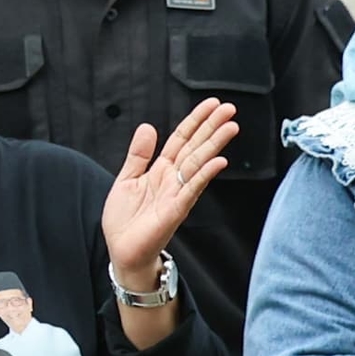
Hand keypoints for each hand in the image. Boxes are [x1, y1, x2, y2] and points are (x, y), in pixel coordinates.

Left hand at [103, 100, 236, 283]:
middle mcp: (173, 179)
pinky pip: (192, 188)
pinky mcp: (176, 210)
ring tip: (231, 126)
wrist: (123, 251)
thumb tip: (147, 126)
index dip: (195, 120)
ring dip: (215, 144)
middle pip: (195, 146)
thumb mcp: (126, 179)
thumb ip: (138, 155)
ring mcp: (177, 193)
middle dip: (212, 127)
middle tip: (230, 108)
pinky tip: (219, 160)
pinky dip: (204, 174)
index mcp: (161, 170)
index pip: (181, 139)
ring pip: (198, 163)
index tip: (212, 104)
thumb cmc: (125, 220)